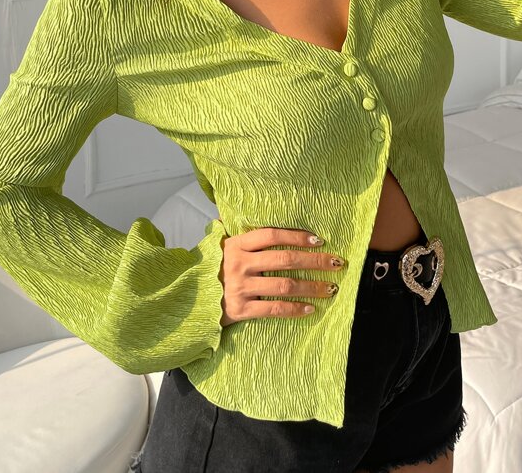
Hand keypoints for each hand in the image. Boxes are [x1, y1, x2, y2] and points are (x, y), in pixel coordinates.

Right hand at [215, 223, 345, 327]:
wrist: (185, 298)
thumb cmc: (209, 268)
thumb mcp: (217, 245)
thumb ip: (229, 229)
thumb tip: (228, 211)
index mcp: (236, 244)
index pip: (272, 235)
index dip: (297, 235)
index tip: (318, 239)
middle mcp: (239, 263)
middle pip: (285, 259)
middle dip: (315, 261)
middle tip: (336, 263)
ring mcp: (240, 287)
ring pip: (284, 285)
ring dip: (312, 286)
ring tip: (330, 288)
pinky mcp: (240, 310)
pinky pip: (273, 309)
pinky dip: (294, 309)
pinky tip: (310, 308)